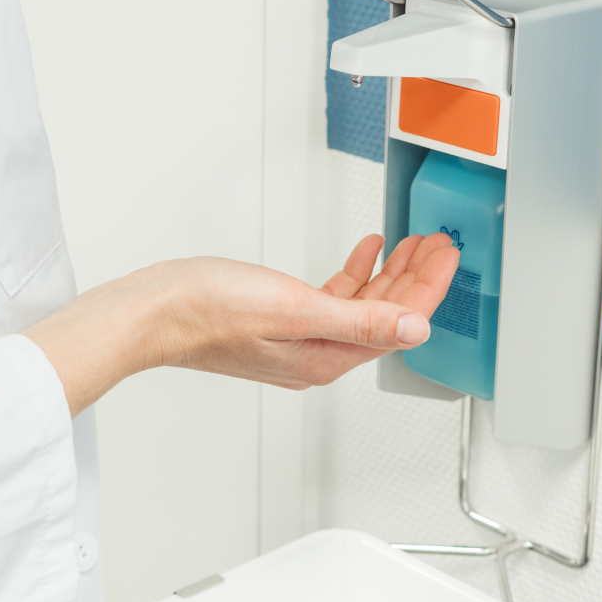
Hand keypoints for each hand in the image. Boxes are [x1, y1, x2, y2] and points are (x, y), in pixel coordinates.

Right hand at [24, 232, 459, 415]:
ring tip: (412, 245)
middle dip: (417, 278)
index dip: (428, 287)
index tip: (448, 255)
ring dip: (390, 275)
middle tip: (440, 244)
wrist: (153, 310)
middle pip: (386, 315)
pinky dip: (355, 274)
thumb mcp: (294, 308)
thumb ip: (358, 318)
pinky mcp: (279, 321)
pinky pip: (333, 299)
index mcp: (326, 357)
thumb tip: (415, 329)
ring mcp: (298, 339)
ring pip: (362, 306)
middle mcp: (317, 354)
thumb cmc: (207, 311)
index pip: (397, 323)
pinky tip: (364, 252)